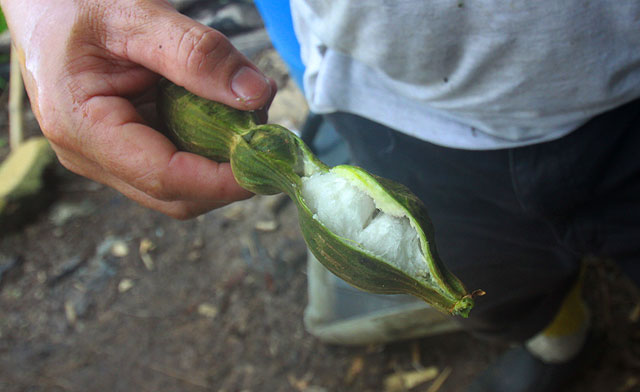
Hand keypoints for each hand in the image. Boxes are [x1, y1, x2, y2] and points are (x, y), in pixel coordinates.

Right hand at [1, 0, 275, 218]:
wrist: (48, 7)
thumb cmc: (78, 5)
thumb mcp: (137, 16)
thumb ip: (197, 54)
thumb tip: (256, 93)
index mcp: (82, 127)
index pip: (164, 177)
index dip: (222, 180)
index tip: (266, 162)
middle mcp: (91, 156)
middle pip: (175, 195)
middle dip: (227, 176)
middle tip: (266, 138)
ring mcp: (107, 159)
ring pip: (179, 187)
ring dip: (221, 165)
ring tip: (246, 120)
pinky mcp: (124, 152)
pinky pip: (175, 166)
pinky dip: (207, 151)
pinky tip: (223, 119)